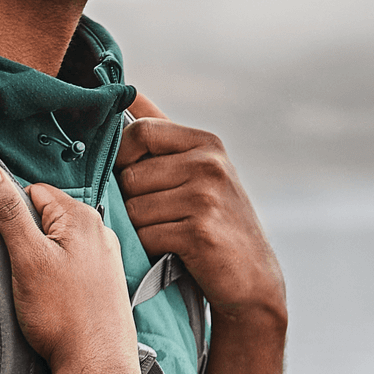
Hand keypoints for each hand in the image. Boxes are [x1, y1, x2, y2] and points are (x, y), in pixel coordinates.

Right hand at [0, 164, 140, 373]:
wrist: (96, 365)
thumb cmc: (64, 314)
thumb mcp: (26, 257)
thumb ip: (8, 212)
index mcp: (81, 217)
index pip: (32, 192)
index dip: (11, 214)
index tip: (5, 241)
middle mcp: (99, 232)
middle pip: (45, 218)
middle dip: (26, 239)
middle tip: (20, 270)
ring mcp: (104, 258)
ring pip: (57, 244)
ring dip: (40, 260)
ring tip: (37, 290)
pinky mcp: (103, 283)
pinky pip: (70, 266)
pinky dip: (56, 278)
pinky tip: (52, 300)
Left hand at [114, 105, 285, 325]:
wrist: (252, 280)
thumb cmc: (213, 223)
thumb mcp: (198, 170)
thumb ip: (162, 133)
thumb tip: (125, 92)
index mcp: (205, 142)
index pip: (139, 130)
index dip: (121, 156)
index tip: (129, 177)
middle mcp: (209, 163)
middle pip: (130, 174)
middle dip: (131, 200)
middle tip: (158, 216)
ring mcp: (206, 196)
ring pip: (133, 208)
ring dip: (141, 228)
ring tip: (169, 233)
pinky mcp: (199, 231)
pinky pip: (145, 235)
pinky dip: (151, 248)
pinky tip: (175, 252)